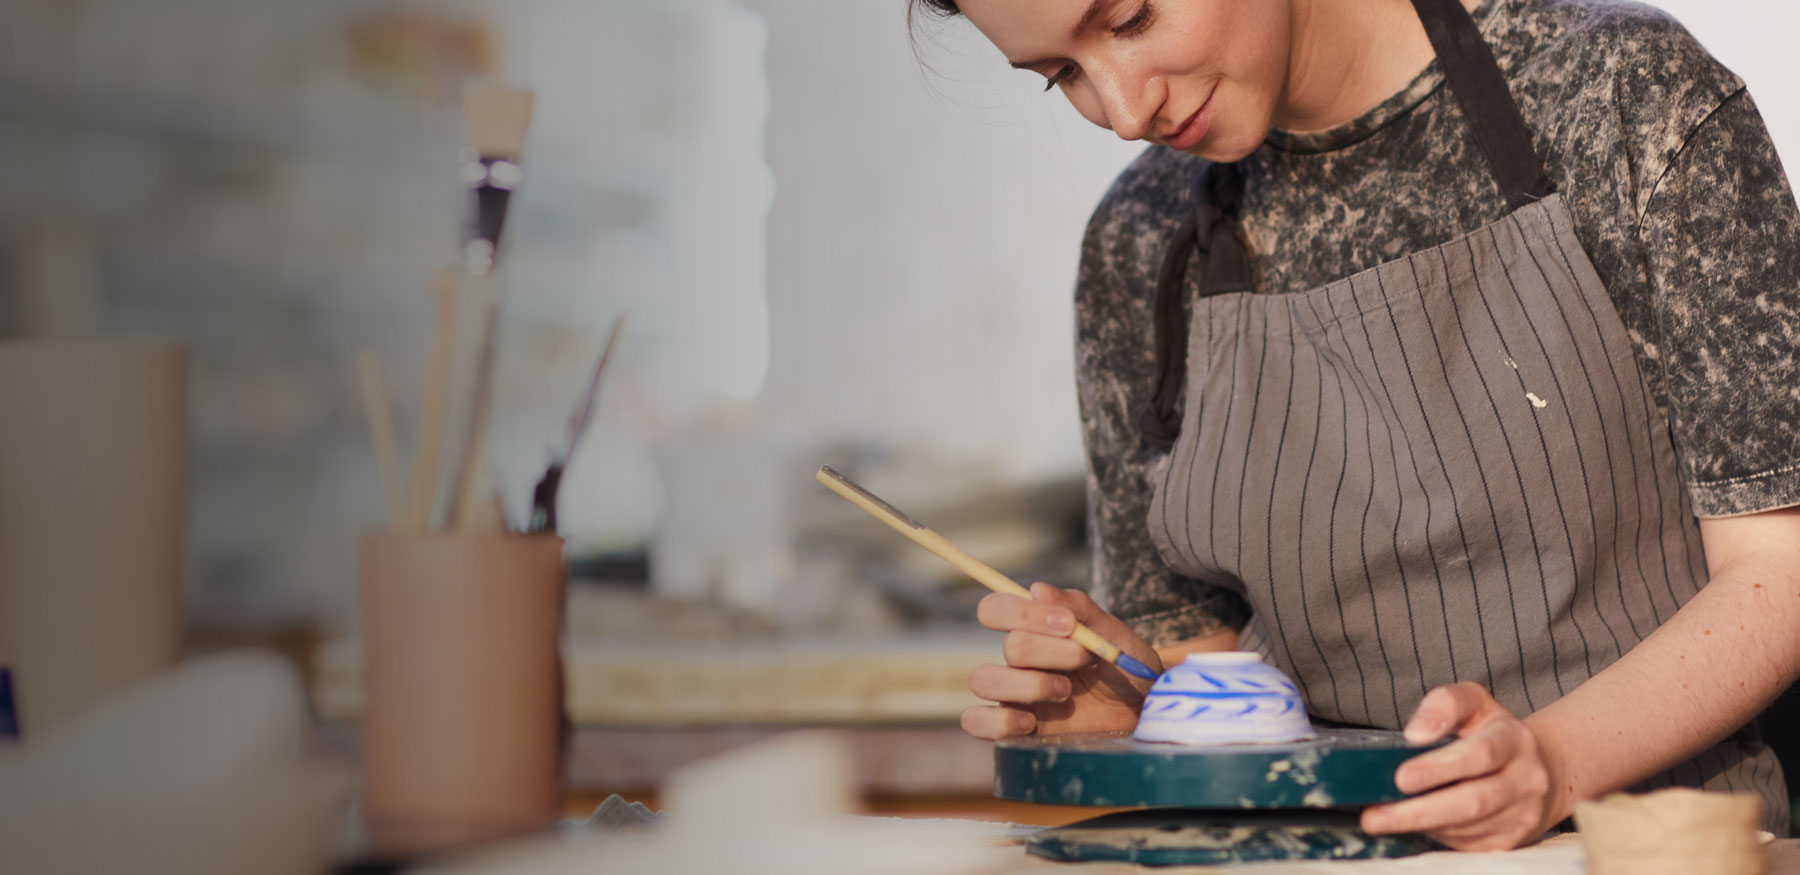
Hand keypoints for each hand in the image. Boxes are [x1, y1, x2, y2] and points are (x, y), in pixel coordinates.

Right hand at [960, 582, 1161, 739]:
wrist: (1144, 715)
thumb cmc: (1128, 670)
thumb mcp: (1114, 634)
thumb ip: (1079, 608)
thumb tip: (1036, 590)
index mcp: (1035, 630)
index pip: (996, 608)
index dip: (1023, 613)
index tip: (1067, 624)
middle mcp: (1018, 660)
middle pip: (1010, 646)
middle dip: (1053, 652)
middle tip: (1087, 661)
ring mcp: (1013, 695)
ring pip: (983, 679)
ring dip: (1030, 684)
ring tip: (1066, 693)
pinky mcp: (1013, 730)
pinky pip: (976, 722)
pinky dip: (1000, 721)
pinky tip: (1033, 723)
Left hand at [1360, 682, 1566, 850]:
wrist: (1540, 770)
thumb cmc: (1492, 732)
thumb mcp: (1473, 702)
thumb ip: (1444, 705)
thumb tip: (1415, 734)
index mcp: (1515, 740)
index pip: (1480, 754)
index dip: (1439, 768)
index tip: (1401, 777)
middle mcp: (1526, 780)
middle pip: (1472, 802)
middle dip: (1420, 811)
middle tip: (1375, 815)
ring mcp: (1522, 815)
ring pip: (1467, 828)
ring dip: (1420, 826)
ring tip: (1380, 820)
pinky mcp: (1511, 840)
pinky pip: (1468, 844)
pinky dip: (1435, 836)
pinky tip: (1410, 826)